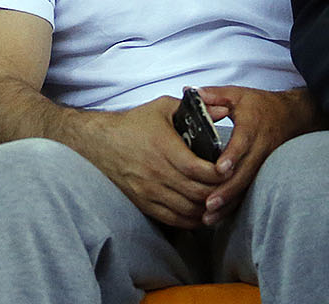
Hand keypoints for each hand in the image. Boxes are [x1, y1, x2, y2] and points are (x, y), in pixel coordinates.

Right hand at [79, 96, 224, 227]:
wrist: (99, 143)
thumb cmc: (133, 123)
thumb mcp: (163, 107)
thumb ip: (196, 108)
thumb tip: (225, 109)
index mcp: (163, 147)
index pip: (199, 170)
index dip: (219, 173)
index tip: (229, 169)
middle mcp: (157, 172)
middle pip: (197, 192)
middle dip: (218, 191)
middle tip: (229, 186)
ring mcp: (149, 191)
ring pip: (188, 209)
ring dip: (207, 207)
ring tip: (218, 199)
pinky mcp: (144, 203)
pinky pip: (173, 219)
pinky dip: (191, 220)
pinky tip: (200, 212)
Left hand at [193, 86, 321, 222]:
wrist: (291, 117)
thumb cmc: (260, 105)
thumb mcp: (237, 94)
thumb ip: (214, 95)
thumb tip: (190, 93)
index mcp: (251, 126)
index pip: (242, 143)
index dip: (232, 156)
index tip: (220, 169)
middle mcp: (259, 147)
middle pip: (244, 173)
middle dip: (226, 190)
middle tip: (208, 204)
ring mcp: (262, 163)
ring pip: (246, 187)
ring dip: (228, 203)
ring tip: (208, 218)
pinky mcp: (261, 173)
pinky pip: (248, 191)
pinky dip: (234, 204)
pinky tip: (218, 216)